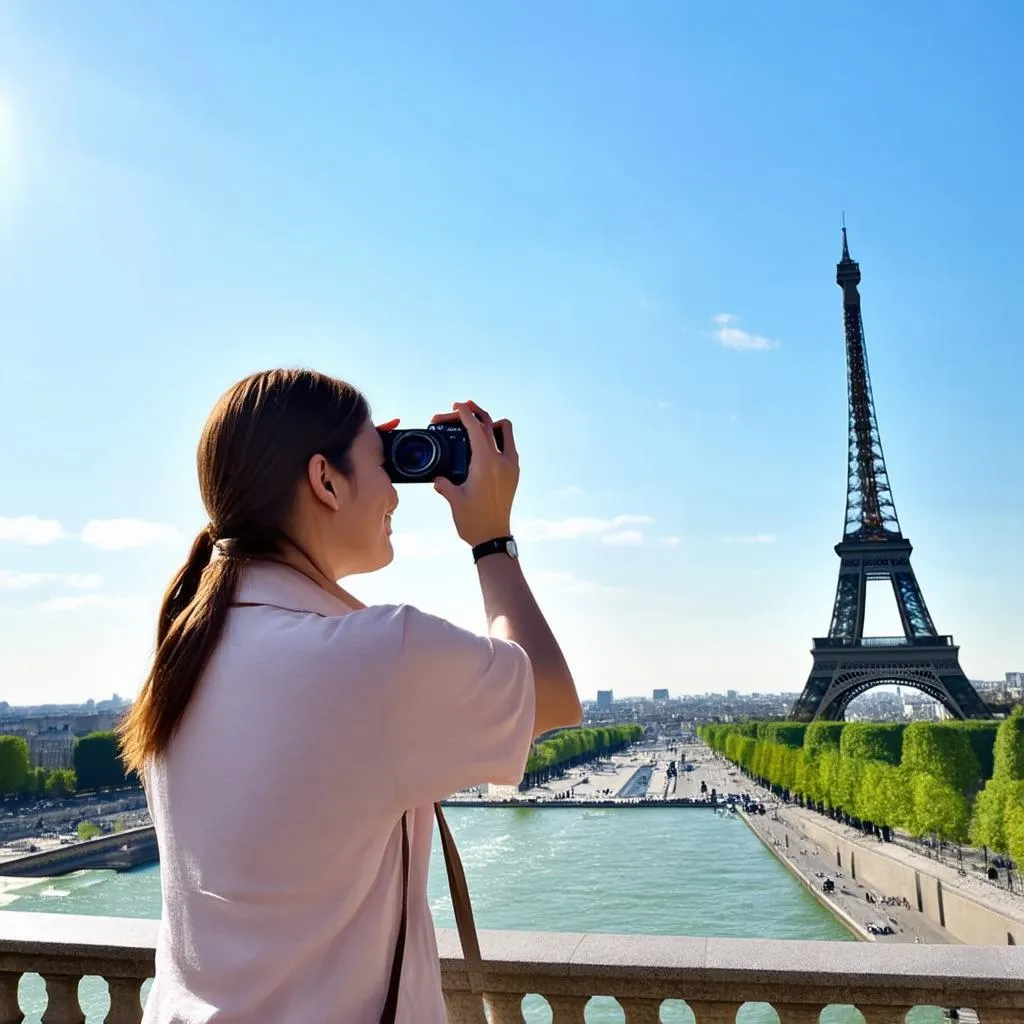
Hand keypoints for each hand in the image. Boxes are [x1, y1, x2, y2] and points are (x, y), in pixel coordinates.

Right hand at [431, 401, 518, 546]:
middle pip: (490, 424)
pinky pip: (508, 446)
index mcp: (486, 464)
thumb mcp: (454, 499)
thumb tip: (437, 477)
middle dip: (475, 413)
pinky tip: (483, 444)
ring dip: (490, 423)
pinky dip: (497, 438)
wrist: (493, 538)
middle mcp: (502, 462)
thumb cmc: (474, 521)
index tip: (457, 406)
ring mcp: (511, 467)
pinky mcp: (514, 474)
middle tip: (462, 408)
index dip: (465, 415)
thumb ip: (444, 483)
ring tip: (474, 422)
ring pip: (505, 431)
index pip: (476, 429)